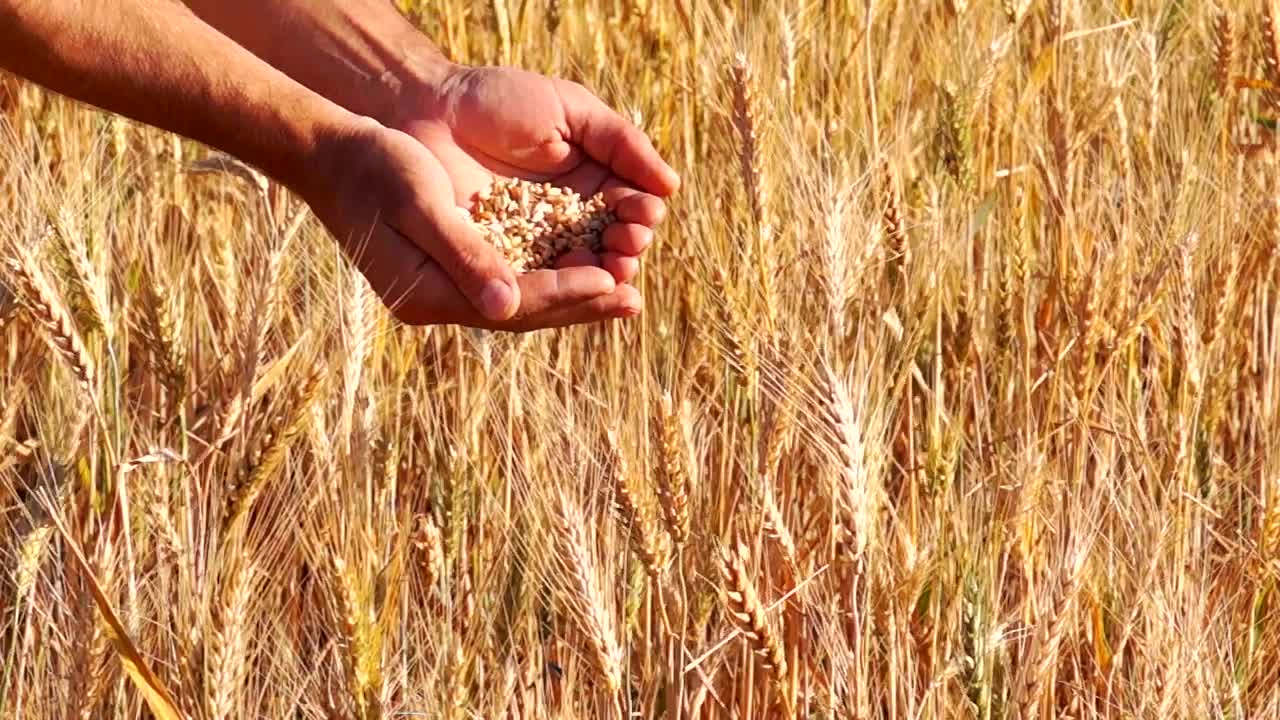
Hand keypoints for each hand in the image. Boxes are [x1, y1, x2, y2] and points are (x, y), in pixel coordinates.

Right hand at [304, 117, 644, 329]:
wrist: (334, 156)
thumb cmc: (374, 169)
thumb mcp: (419, 203)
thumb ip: (463, 254)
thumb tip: (507, 308)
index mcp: (427, 293)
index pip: (512, 302)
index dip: (564, 293)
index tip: (610, 281)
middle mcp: (438, 301)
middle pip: (525, 312)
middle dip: (581, 305)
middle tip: (635, 301)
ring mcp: (444, 289)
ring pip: (523, 302)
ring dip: (573, 297)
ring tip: (622, 292)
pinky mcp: (452, 270)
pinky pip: (513, 283)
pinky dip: (551, 279)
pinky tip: (584, 270)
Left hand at [394, 64, 679, 286]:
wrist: (428, 106)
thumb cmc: (501, 99)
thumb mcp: (571, 110)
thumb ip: (622, 143)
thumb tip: (671, 186)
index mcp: (591, 186)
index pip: (629, 213)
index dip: (640, 219)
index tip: (643, 215)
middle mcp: (567, 223)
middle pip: (609, 251)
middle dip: (625, 253)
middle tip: (628, 245)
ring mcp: (532, 248)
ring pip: (576, 275)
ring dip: (599, 278)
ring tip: (611, 272)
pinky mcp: (498, 266)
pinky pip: (531, 286)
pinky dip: (554, 291)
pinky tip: (571, 285)